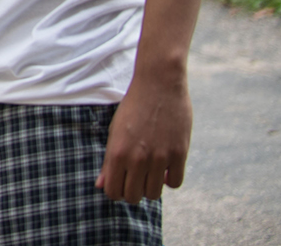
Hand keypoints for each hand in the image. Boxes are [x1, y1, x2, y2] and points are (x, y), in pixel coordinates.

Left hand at [97, 74, 190, 202]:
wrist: (158, 84)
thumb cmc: (133, 107)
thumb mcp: (114, 132)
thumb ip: (109, 162)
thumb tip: (101, 186)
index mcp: (117, 153)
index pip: (113, 192)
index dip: (116, 191)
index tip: (121, 182)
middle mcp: (137, 158)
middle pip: (133, 197)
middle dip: (133, 191)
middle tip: (136, 178)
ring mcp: (159, 157)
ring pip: (154, 194)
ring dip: (151, 187)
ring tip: (150, 172)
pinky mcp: (179, 154)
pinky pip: (175, 183)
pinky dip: (170, 179)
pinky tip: (166, 167)